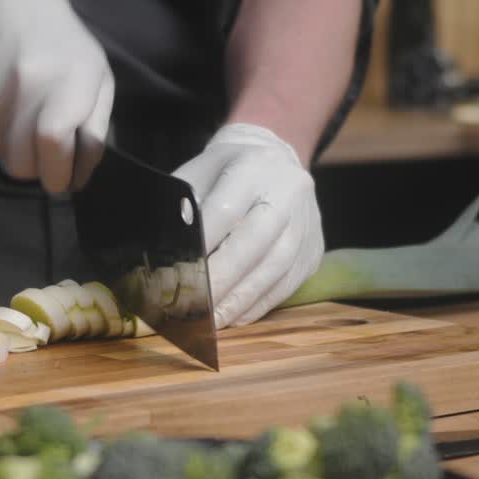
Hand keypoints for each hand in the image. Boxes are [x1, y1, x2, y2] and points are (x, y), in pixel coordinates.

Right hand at [0, 0, 114, 193]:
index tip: (66, 179)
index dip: (60, 173)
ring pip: (4, 157)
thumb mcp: (96, 74)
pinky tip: (9, 104)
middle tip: (49, 155)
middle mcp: (25, 85)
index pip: (53, 143)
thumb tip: (81, 174)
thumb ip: (95, 127)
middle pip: (25, 165)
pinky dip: (1, 134)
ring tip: (29, 121)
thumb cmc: (59, 40)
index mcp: (68, 79)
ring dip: (21, 152)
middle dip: (41, 171)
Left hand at [173, 123, 323, 327]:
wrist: (275, 158)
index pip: (227, 211)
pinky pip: (289, 284)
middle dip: (222, 279)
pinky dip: (259, 304)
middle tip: (194, 306)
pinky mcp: (314, 250)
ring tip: (212, 320)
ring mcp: (307, 223)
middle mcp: (288, 192)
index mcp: (253, 167)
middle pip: (256, 242)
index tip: (177, 274)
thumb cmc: (225, 171)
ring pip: (277, 268)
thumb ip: (183, 206)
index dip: (202, 246)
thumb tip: (165, 251)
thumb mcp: (199, 173)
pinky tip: (236, 315)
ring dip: (241, 299)